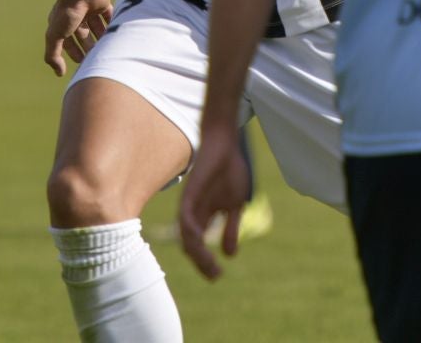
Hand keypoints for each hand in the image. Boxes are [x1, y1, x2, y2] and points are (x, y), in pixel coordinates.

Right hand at [44, 0, 112, 76]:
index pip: (68, 42)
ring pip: (96, 27)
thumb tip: (59, 73)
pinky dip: (112, 24)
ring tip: (108, 48)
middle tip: (98, 57)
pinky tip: (116, 34)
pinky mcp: (101, 3)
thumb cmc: (68, 13)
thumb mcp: (55, 36)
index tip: (84, 63)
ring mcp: (88, 9)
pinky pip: (108, 15)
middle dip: (90, 47)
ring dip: (101, 37)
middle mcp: (75, 16)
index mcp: (62, 23)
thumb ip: (53, 55)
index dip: (75, 53)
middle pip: (84, 35)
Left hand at [177, 123, 249, 279]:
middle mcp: (193, 215)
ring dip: (197, 252)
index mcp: (204, 217)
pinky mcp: (189, 194)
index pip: (199, 247)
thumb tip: (230, 255)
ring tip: (210, 263)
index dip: (205, 263)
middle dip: (201, 263)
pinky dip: (189, 230)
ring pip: (186, 236)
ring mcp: (190, 205)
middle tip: (215, 276)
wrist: (224, 145)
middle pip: (190, 246)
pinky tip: (199, 238)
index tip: (217, 275)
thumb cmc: (229, 171)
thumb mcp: (235, 205)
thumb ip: (231, 228)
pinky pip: (185, 217)